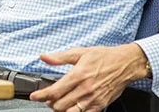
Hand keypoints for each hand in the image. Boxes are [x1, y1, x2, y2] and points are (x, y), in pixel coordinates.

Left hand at [30, 44, 148, 111]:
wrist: (124, 64)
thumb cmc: (103, 56)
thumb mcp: (80, 52)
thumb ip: (60, 57)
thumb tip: (44, 57)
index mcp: (78, 74)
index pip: (54, 91)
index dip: (41, 95)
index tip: (34, 96)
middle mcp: (84, 89)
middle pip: (59, 105)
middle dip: (50, 103)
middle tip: (49, 97)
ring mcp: (92, 99)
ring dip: (61, 110)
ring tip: (58, 103)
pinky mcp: (99, 106)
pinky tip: (72, 106)